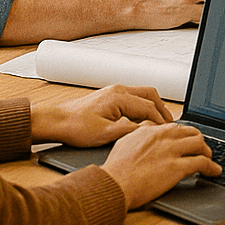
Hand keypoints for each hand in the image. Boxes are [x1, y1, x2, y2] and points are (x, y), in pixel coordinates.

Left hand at [30, 84, 173, 146]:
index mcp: (119, 97)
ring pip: (143, 95)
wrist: (55, 121)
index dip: (161, 120)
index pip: (150, 107)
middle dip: (162, 110)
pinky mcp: (110, 97)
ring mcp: (114, 92)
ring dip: (153, 108)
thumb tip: (149, 131)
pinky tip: (142, 122)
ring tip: (159, 124)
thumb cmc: (74, 127)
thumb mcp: (105, 134)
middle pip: (151, 95)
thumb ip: (130, 131)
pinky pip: (134, 98)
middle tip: (169, 125)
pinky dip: (143, 108)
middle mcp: (118, 90)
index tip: (168, 132)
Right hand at [100, 122, 221, 210]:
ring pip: (199, 144)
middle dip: (198, 140)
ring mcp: (171, 151)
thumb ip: (138, 134)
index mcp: (151, 130)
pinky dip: (211, 167)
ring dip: (207, 152)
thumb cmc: (115, 169)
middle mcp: (163, 137)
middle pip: (191, 132)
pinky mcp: (177, 167)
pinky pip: (201, 163)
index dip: (184, 134)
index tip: (187, 140)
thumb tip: (144, 129)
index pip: (175, 126)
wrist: (113, 184)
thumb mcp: (124, 142)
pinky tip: (214, 171)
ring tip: (209, 159)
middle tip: (201, 149)